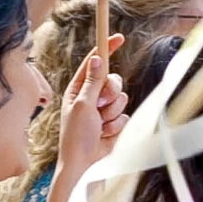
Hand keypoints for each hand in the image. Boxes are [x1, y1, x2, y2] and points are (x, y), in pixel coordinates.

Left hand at [53, 42, 128, 192]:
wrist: (84, 164)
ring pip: (122, 98)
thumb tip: (97, 58)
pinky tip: (106, 134)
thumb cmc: (76, 136)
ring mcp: (104, 111)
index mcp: (78, 90)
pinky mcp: (115, 123)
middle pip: (113, 80)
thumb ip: (93, 82)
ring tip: (100, 125)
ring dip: (113, 113)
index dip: (106, 50)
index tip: (118, 37)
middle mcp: (91, 98)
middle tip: (100, 106)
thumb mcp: (83, 105)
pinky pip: (126, 115)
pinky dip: (117, 126)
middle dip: (110, 93)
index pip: (94, 64)